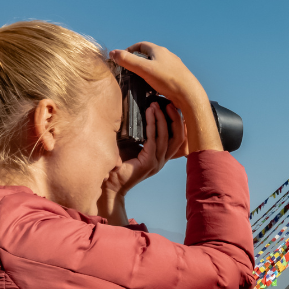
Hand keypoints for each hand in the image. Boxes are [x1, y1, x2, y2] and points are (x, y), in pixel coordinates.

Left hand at [98, 102, 187, 224]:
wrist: (110, 185)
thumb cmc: (118, 166)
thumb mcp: (133, 147)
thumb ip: (140, 135)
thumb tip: (140, 114)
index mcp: (160, 157)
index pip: (177, 138)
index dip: (176, 122)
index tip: (170, 107)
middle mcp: (162, 160)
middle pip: (178, 137)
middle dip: (175, 119)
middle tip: (168, 103)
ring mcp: (156, 162)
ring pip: (166, 136)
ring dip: (162, 119)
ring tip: (156, 105)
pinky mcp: (148, 162)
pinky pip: (153, 139)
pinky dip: (152, 124)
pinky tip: (149, 114)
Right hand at [110, 43, 222, 153]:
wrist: (189, 94)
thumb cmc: (167, 80)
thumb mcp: (144, 69)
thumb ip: (127, 61)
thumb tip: (112, 53)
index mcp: (159, 51)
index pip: (141, 45)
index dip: (130, 49)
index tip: (123, 58)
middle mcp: (167, 56)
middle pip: (148, 55)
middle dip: (137, 60)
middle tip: (129, 69)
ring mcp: (173, 66)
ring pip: (156, 65)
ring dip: (146, 70)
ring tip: (139, 79)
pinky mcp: (177, 77)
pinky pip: (162, 75)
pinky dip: (154, 78)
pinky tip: (152, 87)